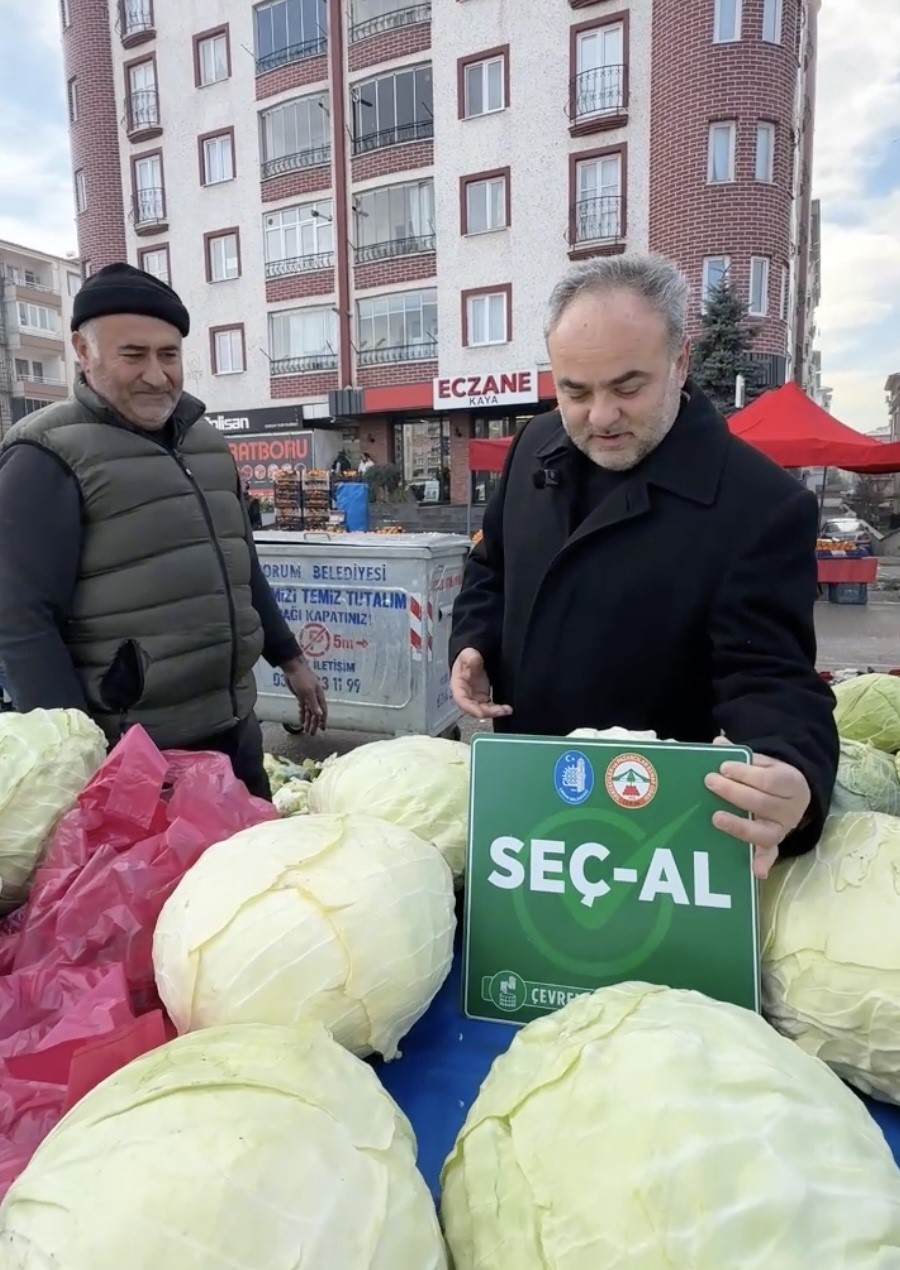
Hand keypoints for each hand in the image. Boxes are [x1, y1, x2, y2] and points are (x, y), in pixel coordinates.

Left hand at [281, 658, 326, 734]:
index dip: (322, 720)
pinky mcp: (300, 695)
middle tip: (311, 733)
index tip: (322, 729)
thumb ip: (314, 704)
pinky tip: (301, 720)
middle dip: (314, 723)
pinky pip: (302, 707)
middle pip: (315, 713)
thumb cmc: (302, 678)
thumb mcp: (308, 692)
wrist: (292, 667)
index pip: (322, 711)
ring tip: (306, 730)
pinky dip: (302, 714)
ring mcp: (307, 696)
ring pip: (308, 711)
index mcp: (319, 696)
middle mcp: (314, 697)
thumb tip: (320, 714)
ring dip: (307, 720)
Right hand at [450, 648, 512, 720]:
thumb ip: (471, 657)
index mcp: (458, 686)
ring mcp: (475, 698)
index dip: (470, 708)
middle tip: (500, 711)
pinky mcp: (483, 698)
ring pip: (483, 710)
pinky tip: (506, 709)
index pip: (462, 701)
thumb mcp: (467, 654)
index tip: (481, 713)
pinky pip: (490, 708)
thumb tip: (474, 659)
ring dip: (494, 712)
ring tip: (507, 710)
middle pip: (474, 709)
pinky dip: (498, 710)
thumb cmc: (467, 658)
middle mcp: (465, 696)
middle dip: (487, 712)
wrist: (474, 658)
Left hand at [705, 736, 810, 879]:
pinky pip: (770, 855)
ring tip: (716, 817)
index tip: (723, 767)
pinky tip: (756, 870)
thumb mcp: (761, 761)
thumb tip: (718, 742)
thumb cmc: (769, 776)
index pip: (769, 780)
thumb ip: (741, 755)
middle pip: (762, 803)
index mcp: (791, 783)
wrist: (790, 793)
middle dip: (734, 793)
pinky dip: (764, 863)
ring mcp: (783, 829)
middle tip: (710, 782)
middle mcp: (791, 809)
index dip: (746, 774)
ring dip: (740, 826)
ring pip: (764, 832)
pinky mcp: (774, 844)